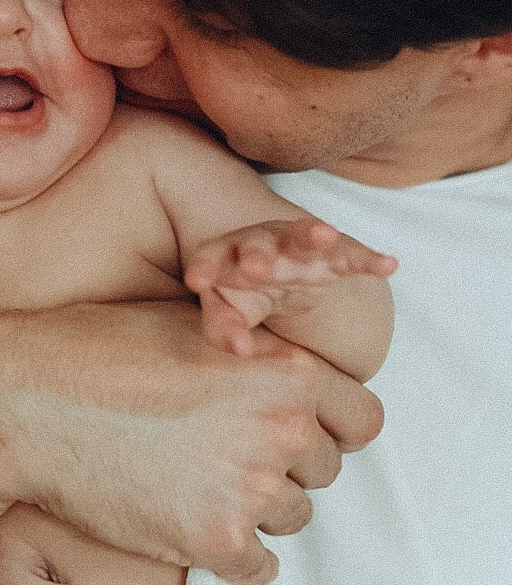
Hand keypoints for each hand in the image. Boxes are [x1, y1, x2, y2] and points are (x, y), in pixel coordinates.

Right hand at [0, 300, 383, 584]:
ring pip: (294, 516)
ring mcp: (248, 491)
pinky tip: (201, 522)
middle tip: (236, 447)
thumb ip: (256, 352)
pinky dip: (240, 554)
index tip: (304, 423)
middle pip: (327, 469)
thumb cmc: (101, 347)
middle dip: (290, 460)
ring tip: (208, 477)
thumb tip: (286, 369)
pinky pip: (260, 568)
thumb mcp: (194, 325)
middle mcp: (279, 432)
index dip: (334, 421)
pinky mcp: (212, 542)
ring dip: (262, 503)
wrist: (31, 398)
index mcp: (284, 371)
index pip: (364, 418)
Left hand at [184, 217, 397, 354]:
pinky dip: (368, 258)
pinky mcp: (333, 255)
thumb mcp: (228, 312)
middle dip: (257, 254)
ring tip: (325, 235)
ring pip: (304, 236)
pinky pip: (352, 253)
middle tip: (254, 266)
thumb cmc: (243, 296)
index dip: (205, 267)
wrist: (280, 275)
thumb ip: (224, 328)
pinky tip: (388, 264)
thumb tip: (239, 349)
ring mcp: (299, 246)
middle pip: (256, 243)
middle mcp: (261, 244)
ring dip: (314, 235)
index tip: (197, 281)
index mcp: (226, 256)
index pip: (211, 258)